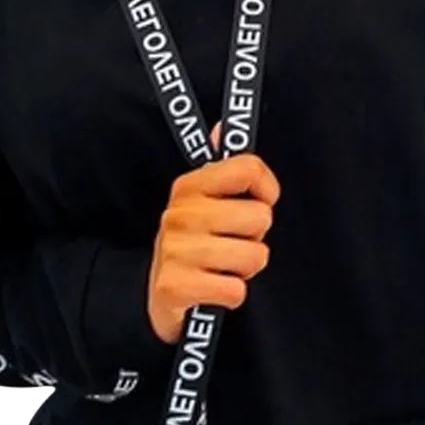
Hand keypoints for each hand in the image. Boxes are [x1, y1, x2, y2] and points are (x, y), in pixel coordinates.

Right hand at [147, 121, 280, 344]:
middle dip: (255, 237)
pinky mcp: (176, 287)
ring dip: (245, 269)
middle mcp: (180, 214)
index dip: (266, 188)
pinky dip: (232, 295)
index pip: (248, 168)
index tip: (259, 201)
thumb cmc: (194, 244)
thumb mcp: (204, 203)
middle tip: (232, 243)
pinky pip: (236, 290)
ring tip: (223, 266)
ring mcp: (176, 251)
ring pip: (254, 256)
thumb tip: (223, 127)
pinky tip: (215, 287)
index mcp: (190, 186)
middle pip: (260, 217)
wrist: (158, 296)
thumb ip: (223, 168)